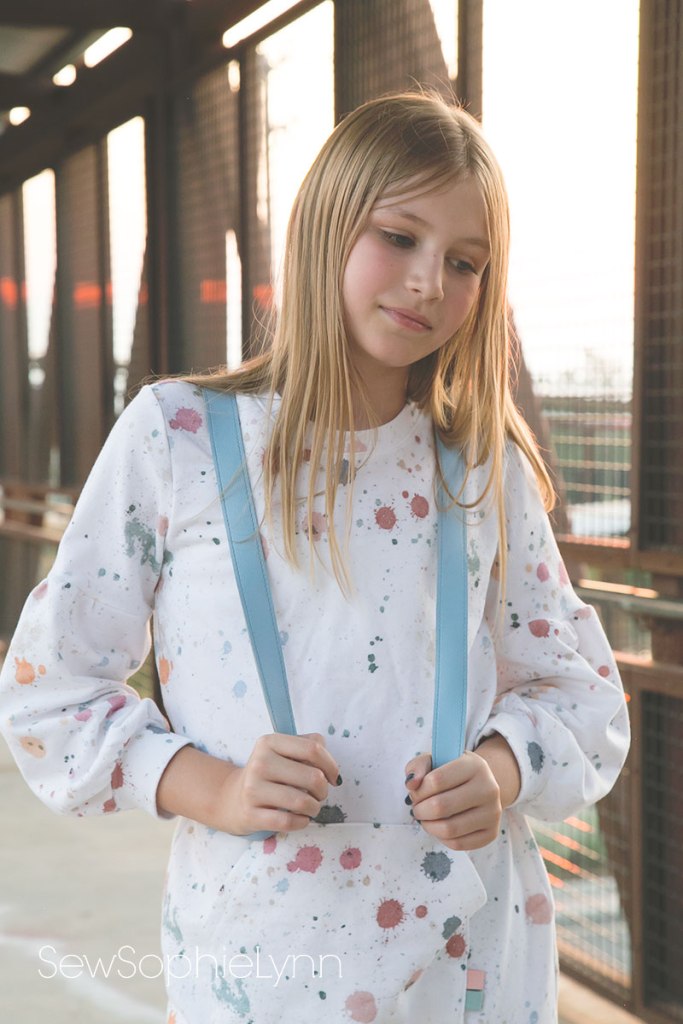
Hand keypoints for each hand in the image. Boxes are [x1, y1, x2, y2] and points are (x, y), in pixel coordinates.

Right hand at [221, 732, 340, 835]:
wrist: (234, 798)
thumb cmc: (268, 774)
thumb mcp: (283, 752)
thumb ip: (308, 747)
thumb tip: (330, 765)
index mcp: (270, 742)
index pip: (312, 749)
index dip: (331, 765)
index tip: (333, 777)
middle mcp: (260, 762)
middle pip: (312, 776)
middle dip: (323, 790)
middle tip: (319, 794)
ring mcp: (253, 789)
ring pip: (302, 801)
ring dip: (314, 808)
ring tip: (311, 807)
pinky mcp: (251, 814)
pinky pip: (288, 821)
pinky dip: (302, 822)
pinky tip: (301, 819)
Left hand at [404, 736, 519, 850]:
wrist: (480, 786)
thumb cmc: (452, 773)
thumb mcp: (436, 759)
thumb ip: (418, 766)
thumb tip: (411, 784)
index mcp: (475, 766)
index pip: (436, 780)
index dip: (419, 790)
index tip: (416, 791)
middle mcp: (489, 788)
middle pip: (440, 807)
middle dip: (420, 810)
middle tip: (417, 808)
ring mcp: (493, 813)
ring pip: (449, 829)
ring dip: (428, 826)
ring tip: (426, 818)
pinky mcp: (491, 833)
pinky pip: (458, 844)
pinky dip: (442, 838)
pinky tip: (439, 827)